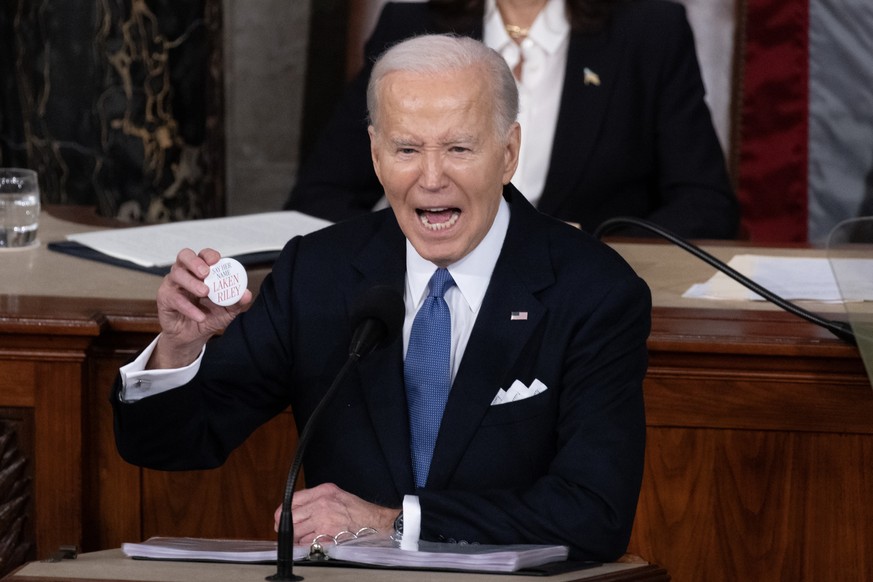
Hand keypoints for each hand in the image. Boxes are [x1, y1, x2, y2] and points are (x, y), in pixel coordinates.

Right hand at [149, 248, 252, 368]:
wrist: (193, 337)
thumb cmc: (208, 316)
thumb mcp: (227, 310)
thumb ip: (236, 301)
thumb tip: (247, 294)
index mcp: (201, 271)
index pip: (203, 255)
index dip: (209, 255)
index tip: (217, 260)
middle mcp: (186, 273)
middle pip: (184, 256)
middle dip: (195, 262)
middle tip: (206, 273)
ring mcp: (173, 285)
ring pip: (177, 274)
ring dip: (192, 282)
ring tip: (204, 292)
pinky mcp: (165, 299)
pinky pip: (174, 298)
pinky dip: (188, 307)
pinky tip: (200, 315)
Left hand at [273, 483, 398, 544]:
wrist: (374, 522)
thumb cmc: (357, 510)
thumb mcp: (336, 495)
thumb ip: (316, 498)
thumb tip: (295, 509)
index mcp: (323, 491)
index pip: (293, 499)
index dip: (282, 511)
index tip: (280, 518)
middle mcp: (322, 503)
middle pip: (291, 517)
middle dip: (287, 527)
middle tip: (288, 532)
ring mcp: (324, 520)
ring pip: (297, 532)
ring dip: (297, 538)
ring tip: (304, 538)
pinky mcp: (327, 535)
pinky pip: (307, 543)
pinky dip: (307, 545)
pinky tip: (314, 542)